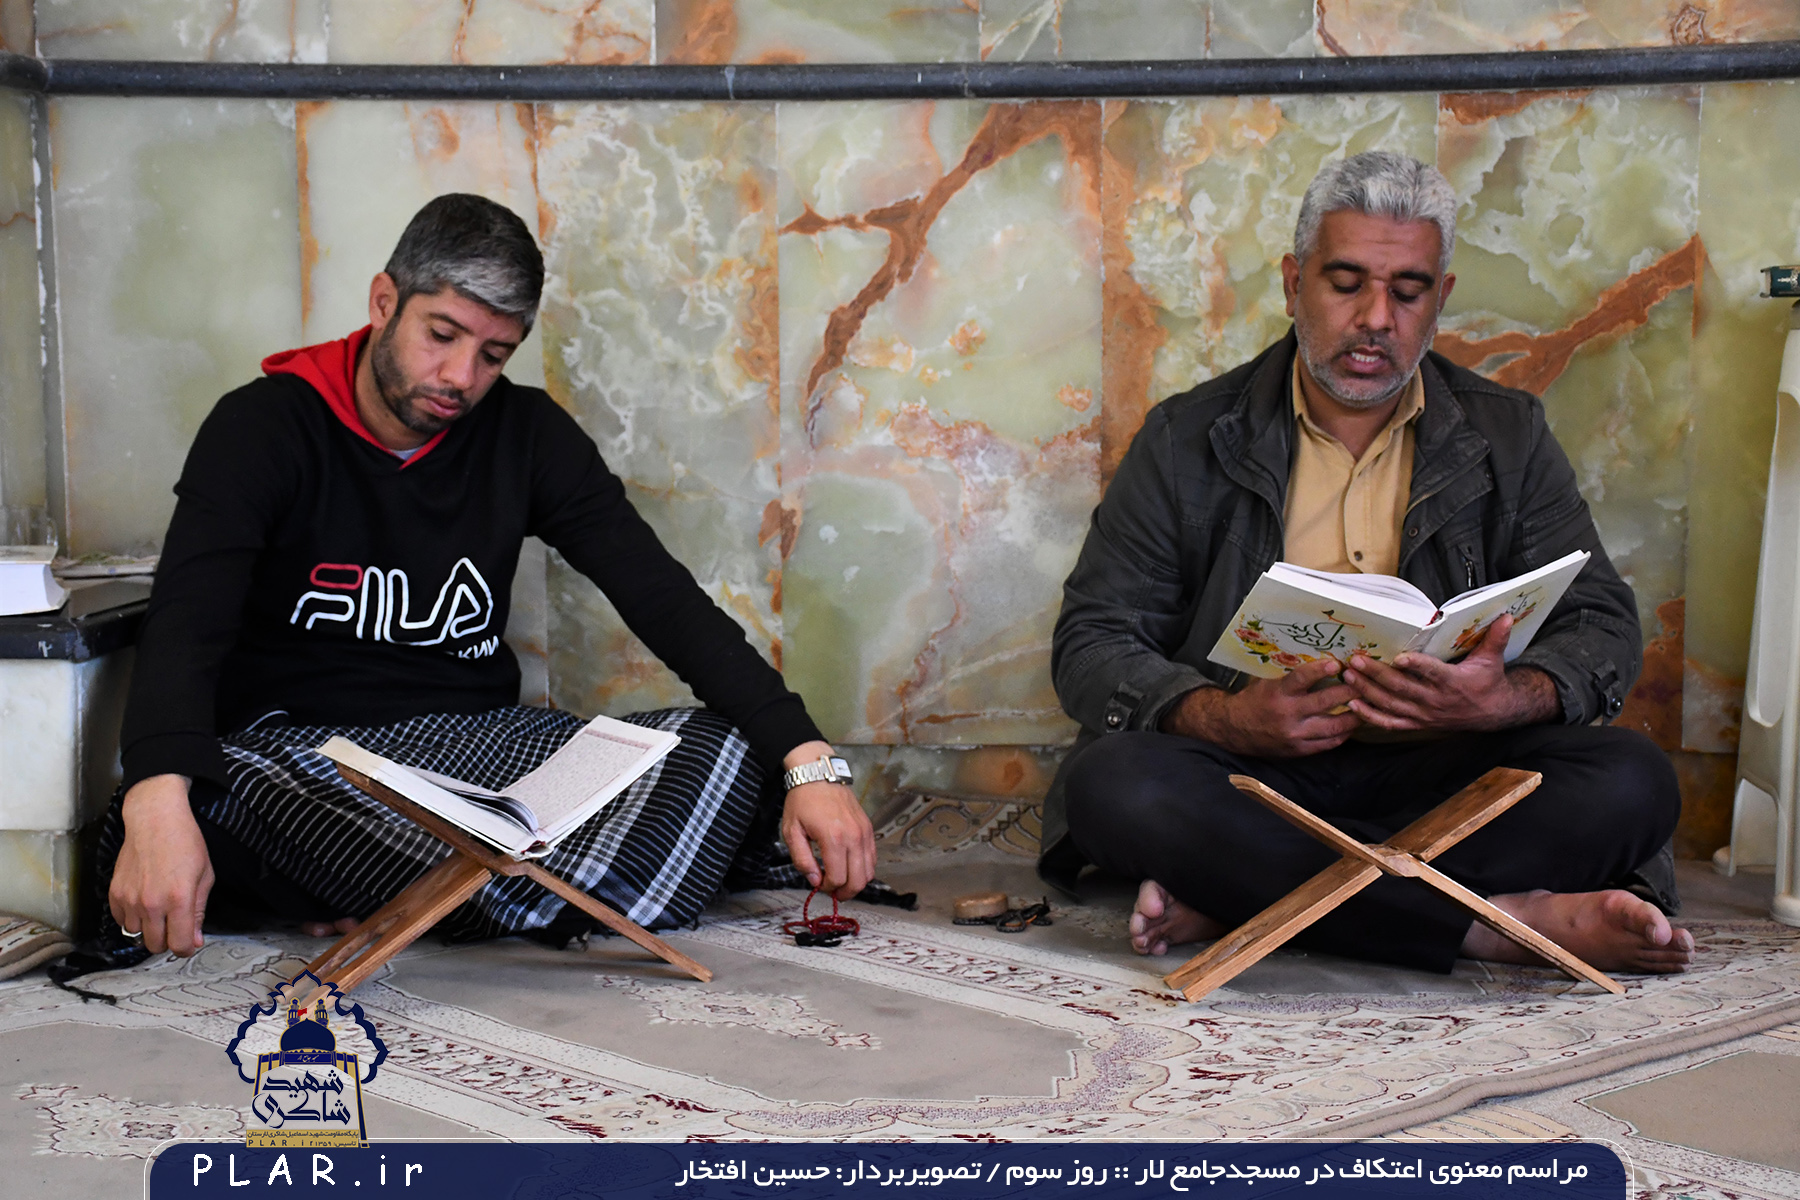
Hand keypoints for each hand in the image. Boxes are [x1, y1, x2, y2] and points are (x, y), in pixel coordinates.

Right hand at [110, 774, 214, 955]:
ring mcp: (130, 899)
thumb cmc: (185, 843)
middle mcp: (151, 903)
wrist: (155, 821)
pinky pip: (121, 921)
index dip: (186, 947)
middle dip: (167, 940)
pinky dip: (132, 918)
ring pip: (136, 935)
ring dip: (148, 929)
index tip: (188, 942)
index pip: (179, 945)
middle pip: (154, 946)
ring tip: (159, 909)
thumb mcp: (204, 876)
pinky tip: (144, 902)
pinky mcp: (115, 893)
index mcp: (179, 899)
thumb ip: (198, 912)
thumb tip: (194, 941)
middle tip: (174, 925)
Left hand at [779, 741, 875, 899]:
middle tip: (832, 891)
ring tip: (841, 881)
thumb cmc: (802, 801)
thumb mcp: (791, 831)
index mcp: (833, 838)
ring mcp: (864, 833)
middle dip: (845, 892)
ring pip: (869, 872)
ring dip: (856, 882)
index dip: (828, 888)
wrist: (819, 775)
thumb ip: (802, 860)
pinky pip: (872, 858)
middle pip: (858, 880)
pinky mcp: (868, 829)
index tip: (819, 885)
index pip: (838, 878)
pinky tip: (849, 867)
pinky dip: (863, 869)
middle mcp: (853, 837)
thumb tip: (815, 880)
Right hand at [1160, 657, 1360, 756]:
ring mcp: (1295, 735)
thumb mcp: (1267, 683)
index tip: (1338, 663)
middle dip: (1349, 692)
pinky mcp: (1299, 750)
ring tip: (1367, 705)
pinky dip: (1343, 734)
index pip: (1302, 679)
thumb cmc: (1254, 700)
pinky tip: (1352, 724)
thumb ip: (1291, 677)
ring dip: (1354, 715)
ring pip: (1333, 727)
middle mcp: (1287, 715)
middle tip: (1364, 682)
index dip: (1321, 670)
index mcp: (1277, 694)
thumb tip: (1319, 661)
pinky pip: (1328, 743)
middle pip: (1325, 703)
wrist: (1234, 729)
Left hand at [1341, 614, 1558, 732]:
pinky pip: (1390, 723)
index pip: (1433, 673)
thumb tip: (1506, 615)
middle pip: (1402, 688)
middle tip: (1356, 660)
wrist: (1491, 713)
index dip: (1416, 666)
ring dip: (1367, 691)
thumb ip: (1495, 638)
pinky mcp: (1417, 724)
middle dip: (1376, 674)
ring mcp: (1424, 715)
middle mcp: (1436, 701)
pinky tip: (1352, 704)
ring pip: (1391, 705)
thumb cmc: (1487, 681)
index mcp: (1453, 682)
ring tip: (1347, 676)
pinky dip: (1371, 716)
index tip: (1399, 657)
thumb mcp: (1493, 659)